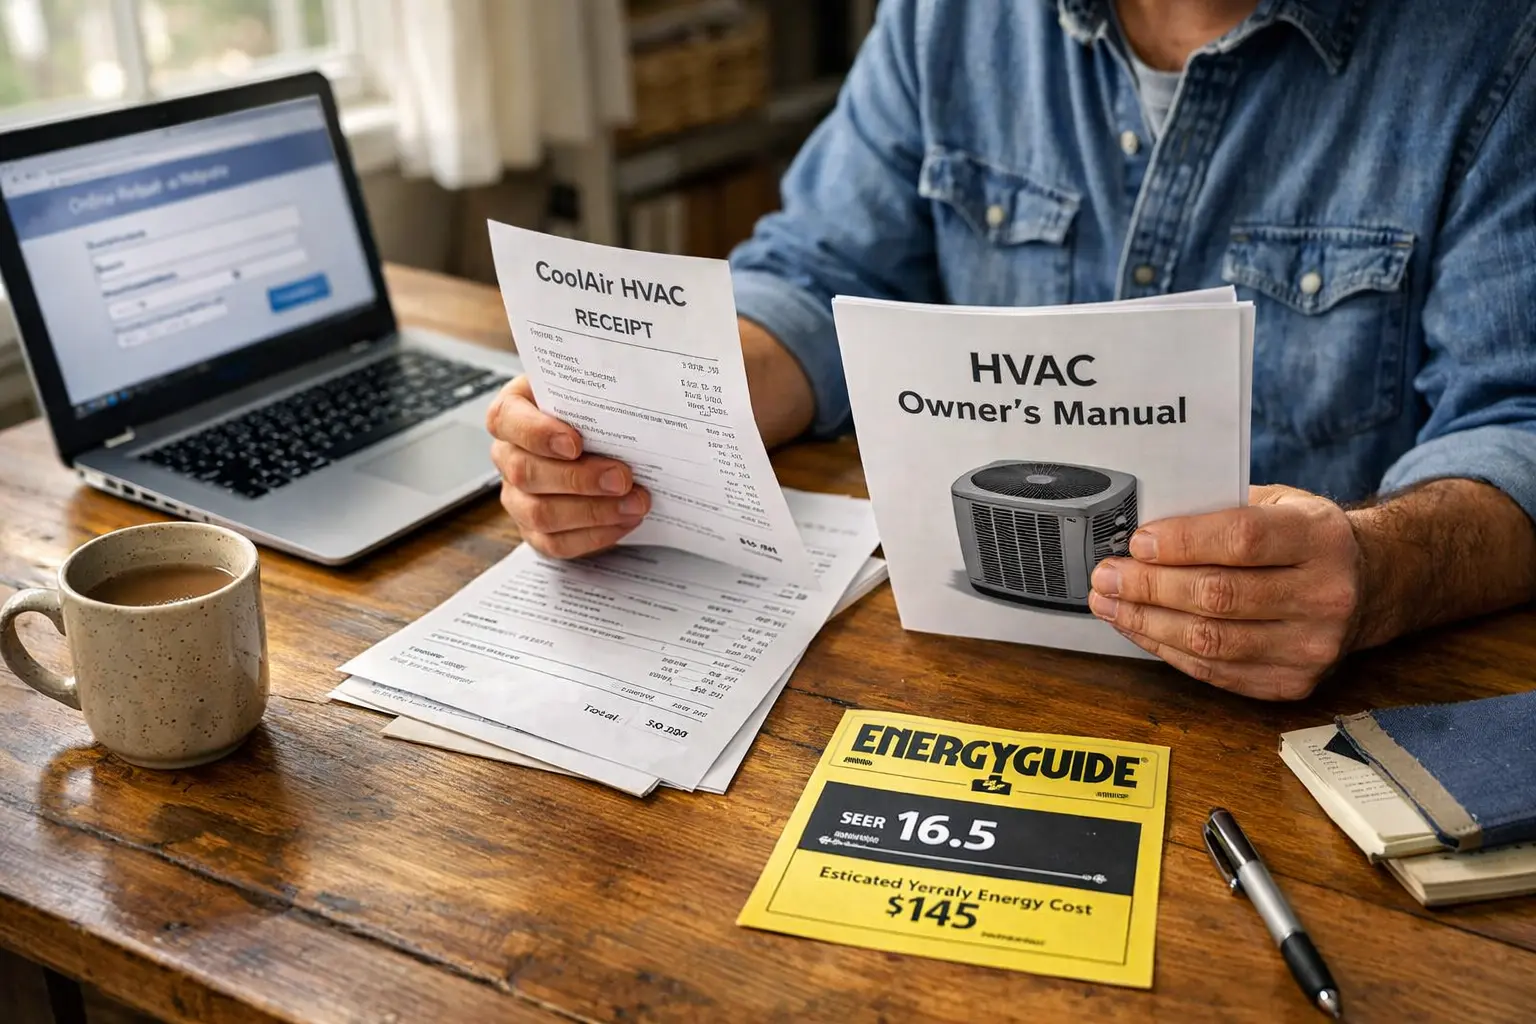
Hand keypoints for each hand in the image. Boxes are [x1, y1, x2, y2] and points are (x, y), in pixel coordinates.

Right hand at [485, 376, 649, 557]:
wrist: (600, 441)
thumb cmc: (591, 411)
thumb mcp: (589, 389)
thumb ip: (599, 387)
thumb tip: (632, 385)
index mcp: (512, 413)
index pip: (506, 420)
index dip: (538, 433)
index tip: (576, 442)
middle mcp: (508, 456)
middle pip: (526, 473)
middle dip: (579, 479)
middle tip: (623, 477)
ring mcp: (517, 496)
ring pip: (540, 514)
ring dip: (594, 512)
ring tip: (635, 503)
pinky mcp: (534, 530)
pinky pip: (557, 542)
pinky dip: (595, 535)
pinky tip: (625, 520)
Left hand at [1087, 485, 1363, 699]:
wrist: (1368, 584)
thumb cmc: (1306, 538)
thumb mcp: (1279, 504)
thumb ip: (1221, 511)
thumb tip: (1144, 531)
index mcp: (1320, 538)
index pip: (1242, 540)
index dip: (1182, 542)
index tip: (1137, 543)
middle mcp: (1324, 595)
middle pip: (1218, 596)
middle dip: (1149, 586)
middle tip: (1107, 575)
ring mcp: (1312, 646)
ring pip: (1210, 640)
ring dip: (1147, 623)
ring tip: (1111, 604)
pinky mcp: (1294, 682)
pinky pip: (1215, 671)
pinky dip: (1168, 650)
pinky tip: (1140, 629)